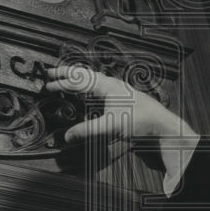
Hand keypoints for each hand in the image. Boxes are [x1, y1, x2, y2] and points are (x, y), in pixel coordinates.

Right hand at [45, 65, 198, 175]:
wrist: (161, 122)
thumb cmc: (140, 121)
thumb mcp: (111, 126)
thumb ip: (87, 131)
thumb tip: (67, 136)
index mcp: (107, 86)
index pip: (79, 80)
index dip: (62, 82)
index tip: (48, 84)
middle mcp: (112, 83)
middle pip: (84, 74)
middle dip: (67, 74)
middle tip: (51, 74)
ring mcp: (118, 88)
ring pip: (92, 78)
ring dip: (77, 78)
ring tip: (65, 80)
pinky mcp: (122, 95)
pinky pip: (99, 84)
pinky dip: (88, 85)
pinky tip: (87, 91)